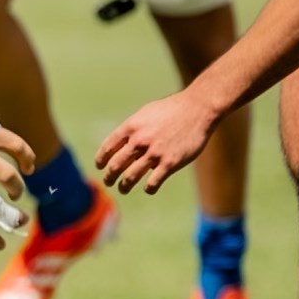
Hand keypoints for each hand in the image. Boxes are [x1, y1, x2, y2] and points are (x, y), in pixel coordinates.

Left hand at [95, 89, 219, 194]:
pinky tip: (148, 188)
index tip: (100, 166)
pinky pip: (153, 183)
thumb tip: (123, 143)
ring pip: (130, 177)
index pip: (108, 147)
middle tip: (108, 181)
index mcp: (131, 127)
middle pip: (116, 165)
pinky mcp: (170, 163)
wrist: (198, 109)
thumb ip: (133, 129)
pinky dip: (148, 188)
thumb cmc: (172, 110)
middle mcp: (139, 141)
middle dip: (109, 176)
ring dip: (124, 186)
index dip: (101, 159)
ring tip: (122, 189)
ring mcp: (154, 153)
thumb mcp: (146, 114)